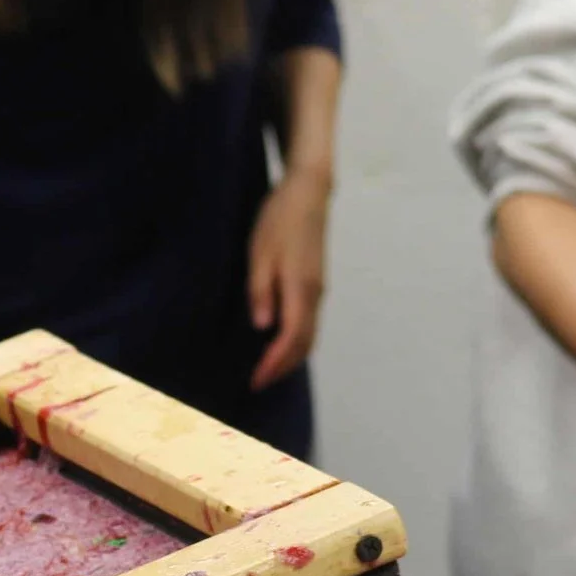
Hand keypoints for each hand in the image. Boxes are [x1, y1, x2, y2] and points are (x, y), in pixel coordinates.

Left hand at [250, 169, 331, 390]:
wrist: (308, 193)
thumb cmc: (279, 219)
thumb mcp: (260, 252)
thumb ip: (260, 290)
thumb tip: (263, 327)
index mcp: (300, 288)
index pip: (291, 338)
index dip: (274, 363)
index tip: (256, 380)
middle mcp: (315, 295)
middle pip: (304, 344)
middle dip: (283, 368)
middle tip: (259, 383)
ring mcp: (319, 290)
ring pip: (310, 336)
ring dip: (291, 358)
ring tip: (268, 370)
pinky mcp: (316, 284)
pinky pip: (310, 323)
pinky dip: (296, 342)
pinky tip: (281, 344)